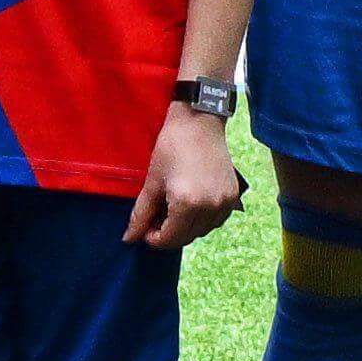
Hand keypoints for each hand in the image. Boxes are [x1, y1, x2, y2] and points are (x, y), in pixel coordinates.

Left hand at [134, 96, 243, 252]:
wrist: (199, 122)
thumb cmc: (172, 147)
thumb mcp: (152, 181)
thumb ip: (141, 214)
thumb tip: (129, 239)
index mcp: (187, 204)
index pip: (169, 239)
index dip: (153, 239)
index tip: (145, 228)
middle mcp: (210, 207)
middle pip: (186, 238)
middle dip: (168, 234)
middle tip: (156, 219)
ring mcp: (224, 203)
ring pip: (201, 231)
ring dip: (185, 228)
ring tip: (172, 211)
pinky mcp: (232, 197)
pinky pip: (215, 221)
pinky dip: (202, 220)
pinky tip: (190, 206)